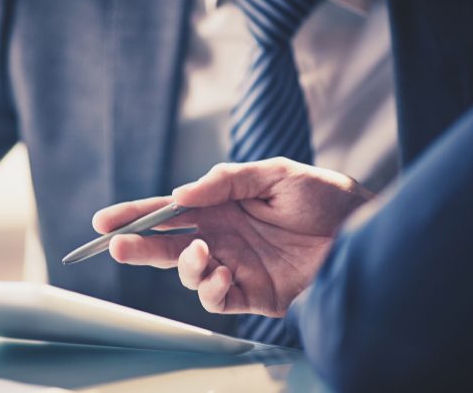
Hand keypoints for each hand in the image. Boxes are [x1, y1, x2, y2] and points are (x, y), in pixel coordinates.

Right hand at [93, 158, 373, 316]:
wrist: (367, 231)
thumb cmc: (326, 196)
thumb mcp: (276, 173)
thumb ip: (227, 180)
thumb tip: (182, 194)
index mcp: (222, 205)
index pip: (170, 211)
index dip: (137, 214)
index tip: (105, 220)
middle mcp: (223, 236)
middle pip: (168, 244)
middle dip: (139, 246)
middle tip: (117, 246)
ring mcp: (236, 265)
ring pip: (188, 273)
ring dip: (183, 266)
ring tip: (201, 253)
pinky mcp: (254, 294)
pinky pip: (217, 299)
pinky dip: (211, 289)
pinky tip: (222, 274)